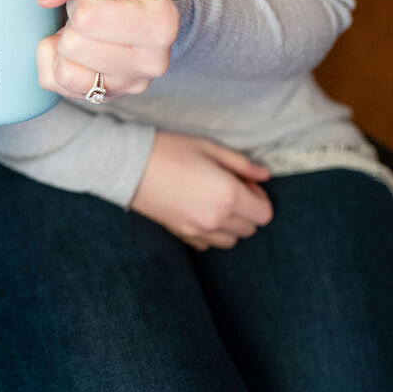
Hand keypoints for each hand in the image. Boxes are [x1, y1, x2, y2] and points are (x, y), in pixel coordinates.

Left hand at [36, 0, 178, 101]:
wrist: (139, 4)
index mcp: (161, 22)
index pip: (86, 18)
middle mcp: (152, 62)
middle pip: (73, 46)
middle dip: (72, 23)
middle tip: (90, 13)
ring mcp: (128, 85)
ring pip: (64, 72)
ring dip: (63, 45)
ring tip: (84, 32)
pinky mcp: (103, 99)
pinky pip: (54, 84)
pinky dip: (54, 62)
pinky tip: (75, 50)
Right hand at [130, 132, 273, 250]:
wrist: (127, 165)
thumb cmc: (169, 150)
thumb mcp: (208, 147)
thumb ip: (241, 164)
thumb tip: (265, 175)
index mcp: (228, 195)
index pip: (264, 214)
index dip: (259, 197)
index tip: (243, 182)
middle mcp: (216, 218)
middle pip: (250, 229)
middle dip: (247, 211)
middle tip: (228, 189)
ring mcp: (197, 230)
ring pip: (230, 240)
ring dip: (230, 225)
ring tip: (213, 203)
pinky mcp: (180, 234)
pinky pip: (207, 244)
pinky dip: (210, 233)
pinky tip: (197, 212)